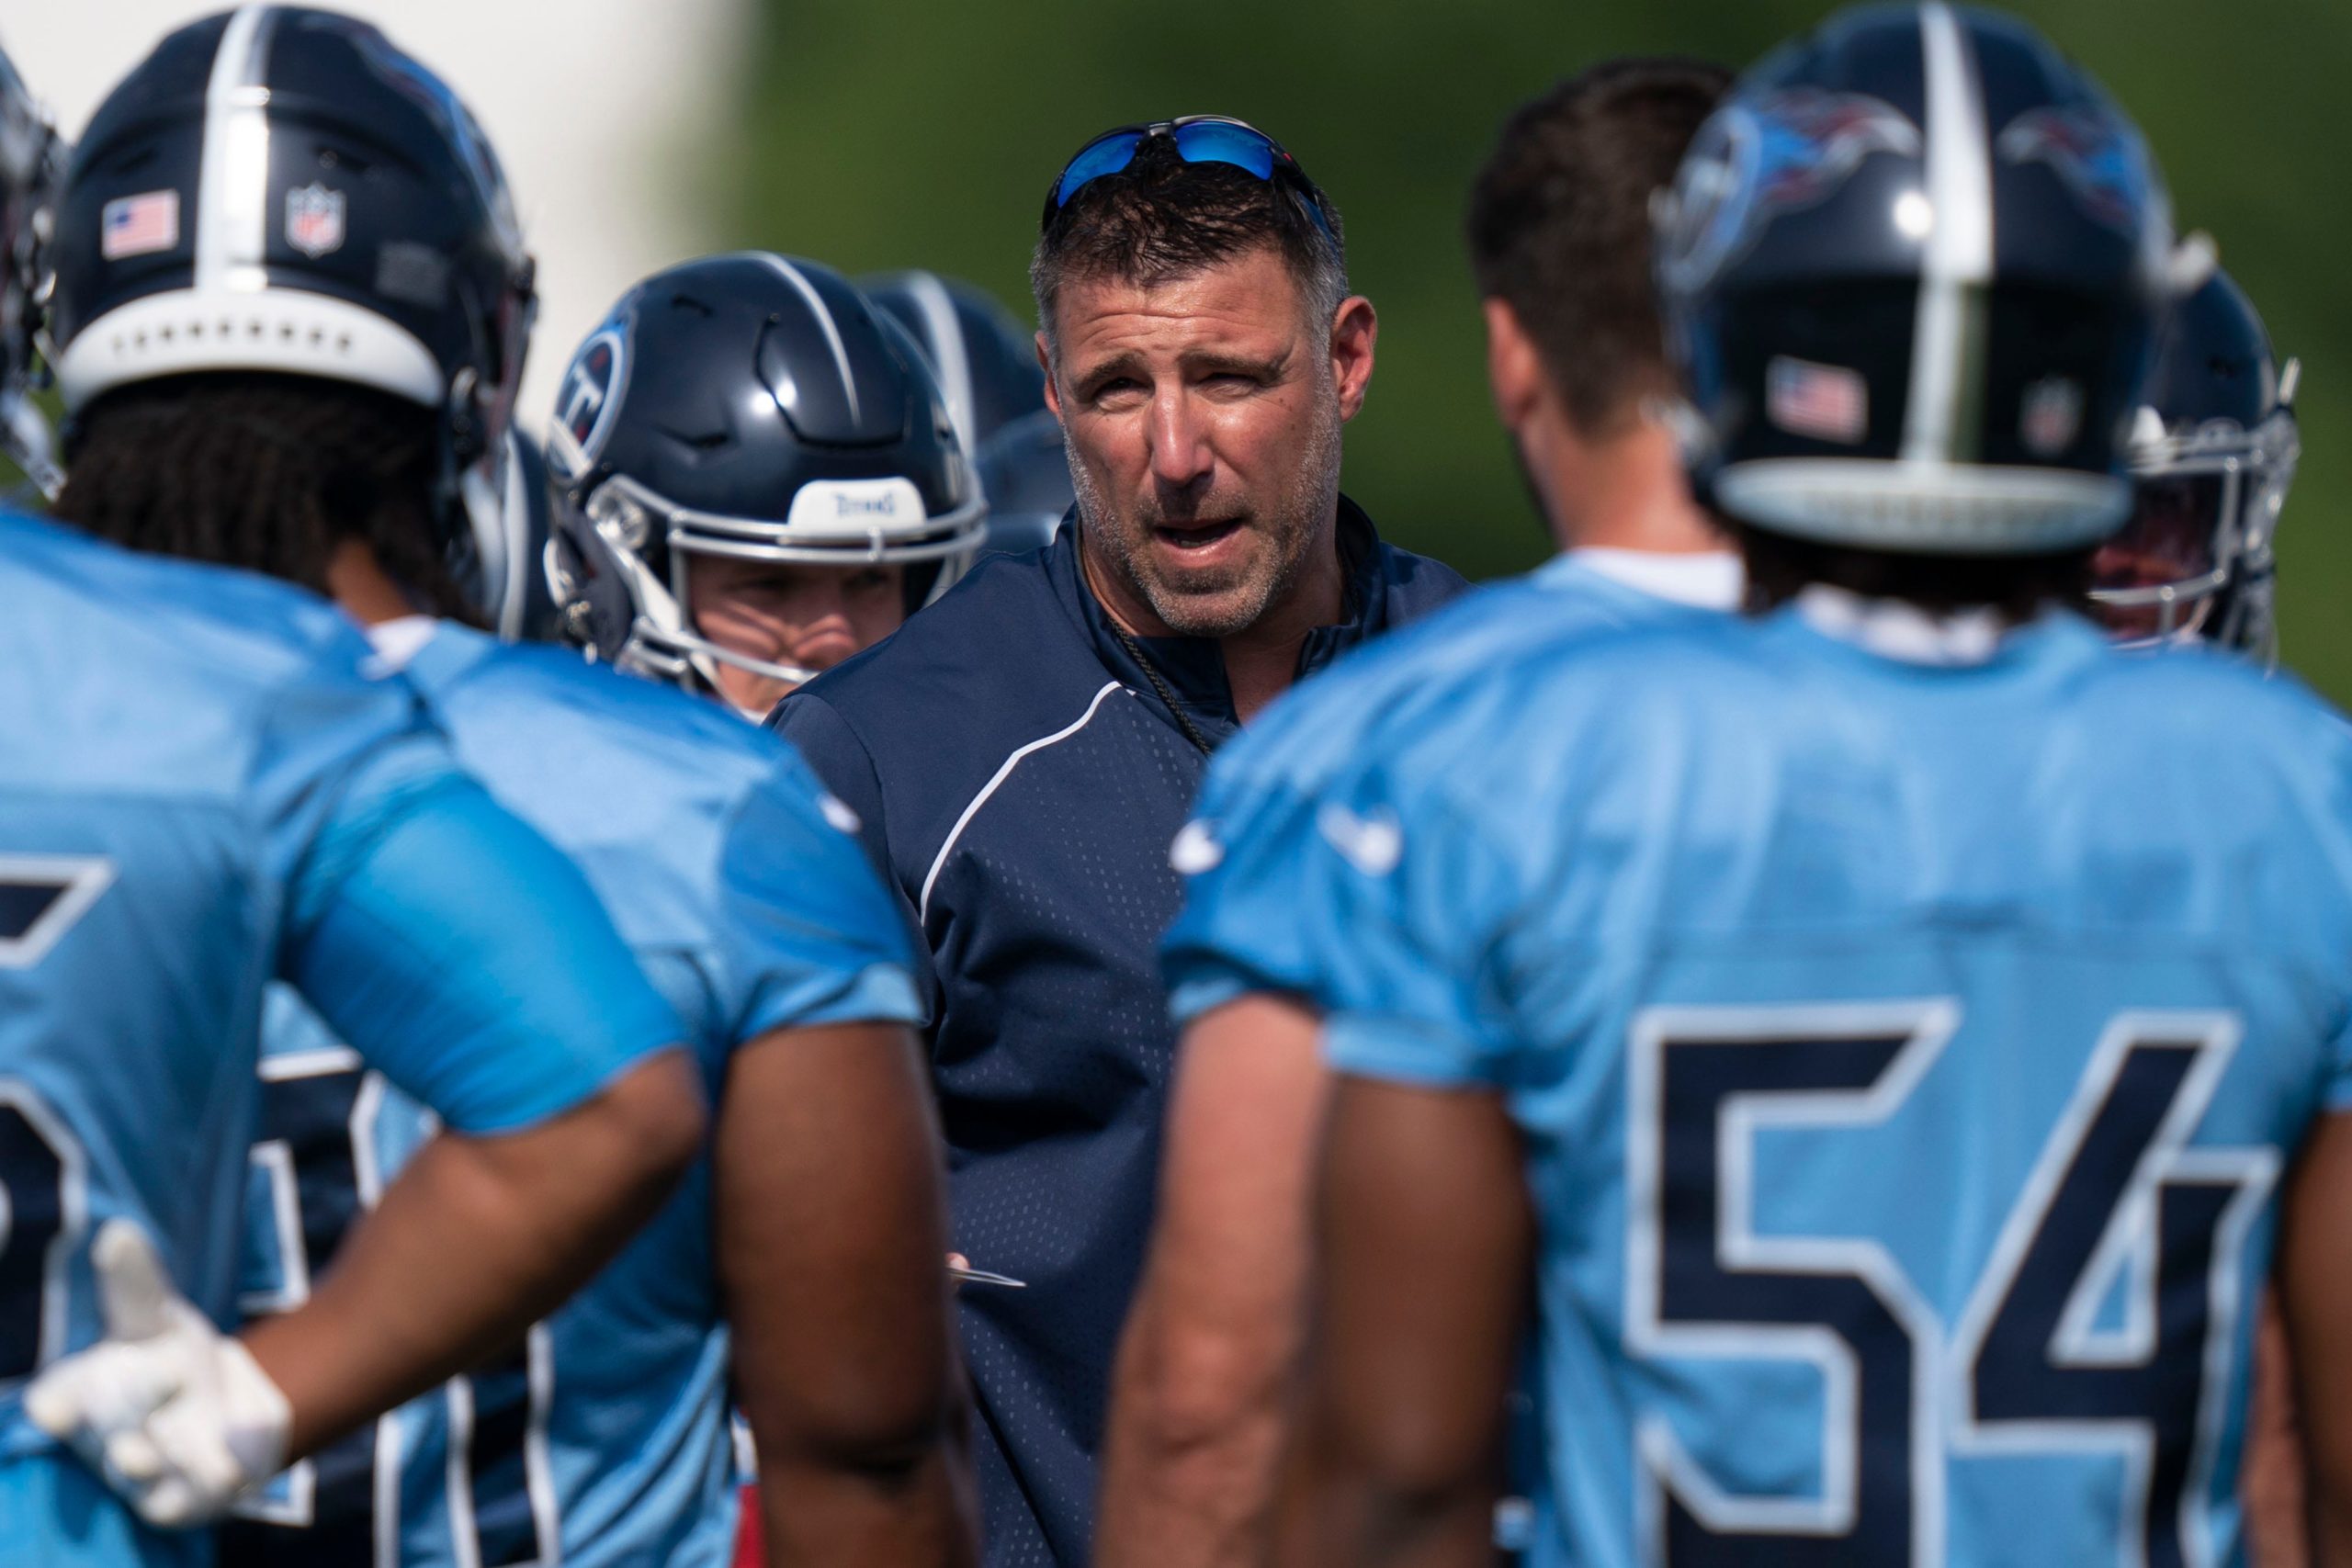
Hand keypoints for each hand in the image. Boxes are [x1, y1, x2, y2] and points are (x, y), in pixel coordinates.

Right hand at [25, 1220, 291, 1526]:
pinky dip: (210, 1480)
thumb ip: (134, 1281)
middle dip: (130, 1409)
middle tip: (170, 1374)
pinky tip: (231, 1469)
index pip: (57, 1401)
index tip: (55, 1409)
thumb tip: (117, 1232)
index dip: (57, 1406)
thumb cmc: (168, 1357)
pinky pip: (192, 1496)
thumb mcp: (154, 1318)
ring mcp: (142, 1475)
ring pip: (141, 1470)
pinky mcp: (182, 1501)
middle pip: (109, 1428)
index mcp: (84, 1394)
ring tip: (153, 1450)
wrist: (227, 1407)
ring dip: (151, 1458)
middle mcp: (104, 1439)